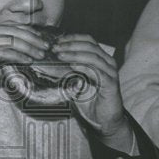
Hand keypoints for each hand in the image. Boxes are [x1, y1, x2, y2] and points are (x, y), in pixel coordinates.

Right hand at [0, 24, 47, 101]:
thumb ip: (5, 59)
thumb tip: (24, 59)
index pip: (13, 27)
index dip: (30, 32)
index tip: (43, 40)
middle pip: (15, 30)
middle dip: (34, 38)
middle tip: (47, 47)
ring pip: (12, 39)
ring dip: (29, 47)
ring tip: (41, 55)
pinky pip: (5, 51)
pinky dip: (19, 55)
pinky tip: (29, 60)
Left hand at [51, 35, 133, 149]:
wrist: (104, 120)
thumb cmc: (90, 101)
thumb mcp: (74, 83)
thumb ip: (64, 73)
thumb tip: (47, 64)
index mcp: (100, 58)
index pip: (88, 40)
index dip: (72, 38)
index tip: (56, 41)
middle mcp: (107, 62)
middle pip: (90, 46)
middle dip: (71, 45)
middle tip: (55, 48)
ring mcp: (110, 72)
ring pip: (93, 57)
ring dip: (75, 54)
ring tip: (60, 56)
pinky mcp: (111, 84)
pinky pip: (97, 72)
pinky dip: (84, 67)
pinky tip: (73, 66)